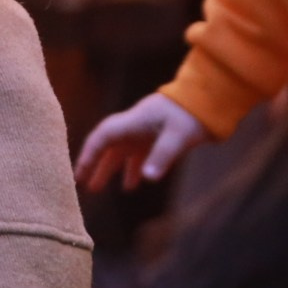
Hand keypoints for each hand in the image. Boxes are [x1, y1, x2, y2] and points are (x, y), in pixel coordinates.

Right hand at [75, 93, 211, 190]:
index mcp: (131, 123)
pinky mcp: (155, 138)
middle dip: (93, 165)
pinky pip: (136, 156)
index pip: (102, 139)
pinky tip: (132, 184)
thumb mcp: (178, 136)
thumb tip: (147, 179)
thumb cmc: (190, 115)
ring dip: (109, 169)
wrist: (208, 99)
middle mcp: (132, 128)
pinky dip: (131, 169)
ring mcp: (142, 133)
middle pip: (106, 147)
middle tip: (81, 185)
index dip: (88, 156)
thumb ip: (162, 156)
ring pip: (119, 153)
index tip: (79, 174)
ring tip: (98, 188)